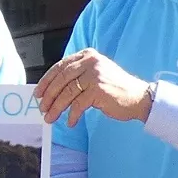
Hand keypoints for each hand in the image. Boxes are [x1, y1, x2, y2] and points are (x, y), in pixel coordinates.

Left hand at [34, 50, 152, 126]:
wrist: (139, 98)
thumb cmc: (116, 89)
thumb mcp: (96, 75)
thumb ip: (78, 76)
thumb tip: (53, 90)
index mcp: (88, 55)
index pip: (61, 66)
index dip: (47, 80)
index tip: (38, 92)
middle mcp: (91, 62)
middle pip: (61, 79)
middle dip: (49, 95)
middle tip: (42, 108)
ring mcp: (95, 76)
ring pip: (67, 92)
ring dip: (56, 107)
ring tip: (50, 118)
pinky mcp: (98, 90)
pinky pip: (78, 104)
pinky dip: (72, 115)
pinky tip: (70, 122)